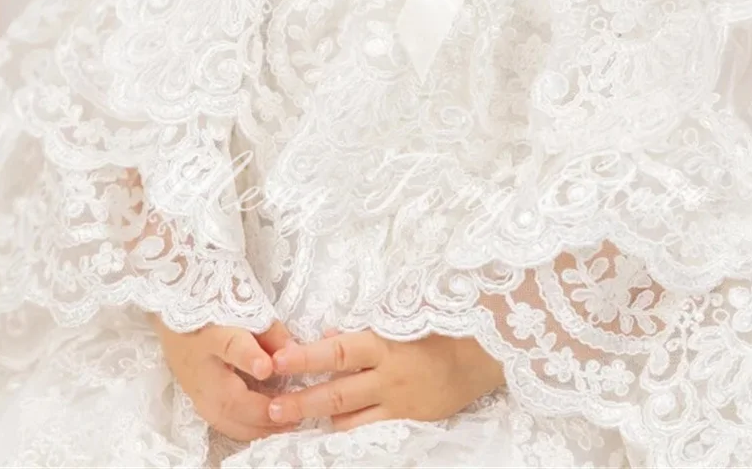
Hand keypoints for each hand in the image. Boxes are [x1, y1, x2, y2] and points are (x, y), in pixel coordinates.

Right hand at [149, 314, 300, 442]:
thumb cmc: (215, 306)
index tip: (267, 367)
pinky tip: (268, 428)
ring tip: (287, 425)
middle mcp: (200, 365)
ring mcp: (195, 387)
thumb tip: (293, 353)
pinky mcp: (196, 400)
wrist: (174, 314)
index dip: (249, 357)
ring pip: (224, 418)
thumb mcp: (244, 308)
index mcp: (213, 333)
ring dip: (257, 426)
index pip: (230, 346)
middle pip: (227, 397)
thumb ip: (270, 332)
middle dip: (261, 409)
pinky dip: (246, 429)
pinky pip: (220, 422)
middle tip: (292, 413)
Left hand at [266, 325, 505, 431]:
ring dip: (319, 420)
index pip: (339, 350)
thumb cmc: (439, 328)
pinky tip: (329, 433)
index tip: (279, 358)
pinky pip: (370, 431)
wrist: (480, 355)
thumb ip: (364, 327)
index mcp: (385, 344)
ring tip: (289, 424)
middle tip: (271, 407)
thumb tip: (327, 332)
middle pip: (337, 392)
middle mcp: (387, 377)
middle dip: (302, 401)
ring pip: (349, 418)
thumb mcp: (402, 319)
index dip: (308, 355)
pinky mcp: (407, 422)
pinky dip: (347, 431)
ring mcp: (397, 404)